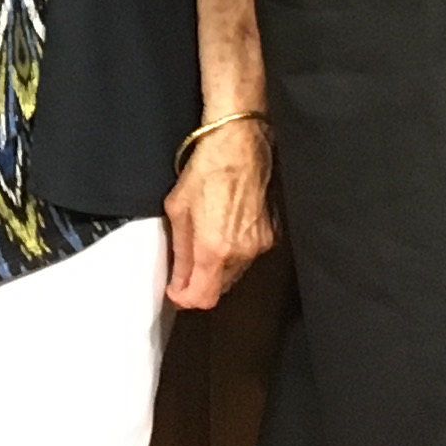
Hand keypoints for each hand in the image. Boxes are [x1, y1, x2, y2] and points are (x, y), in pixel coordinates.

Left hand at [164, 117, 275, 307]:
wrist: (239, 146)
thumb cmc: (205, 171)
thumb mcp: (178, 211)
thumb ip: (180, 252)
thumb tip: (178, 281)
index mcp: (214, 249)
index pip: (202, 297)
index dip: (185, 299)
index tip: (174, 290)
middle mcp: (241, 253)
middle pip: (219, 289)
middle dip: (199, 284)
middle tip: (184, 268)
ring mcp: (259, 246)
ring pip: (234, 275)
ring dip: (217, 270)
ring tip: (203, 244)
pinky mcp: (271, 235)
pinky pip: (248, 258)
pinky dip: (234, 255)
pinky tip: (224, 232)